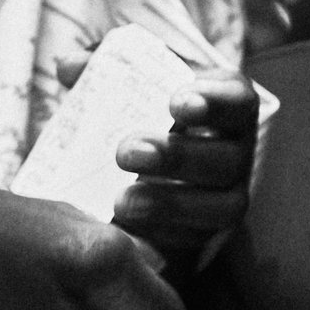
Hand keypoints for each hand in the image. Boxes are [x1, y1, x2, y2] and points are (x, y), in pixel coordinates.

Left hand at [113, 73, 260, 257]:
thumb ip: (104, 70)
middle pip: (227, 158)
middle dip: (178, 156)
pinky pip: (196, 242)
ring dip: (171, 204)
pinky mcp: (209, 236)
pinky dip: (162, 236)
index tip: (176, 102)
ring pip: (221, 207)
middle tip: (126, 152)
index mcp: (227, 108)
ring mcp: (228, 198)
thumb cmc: (142, 115)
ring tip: (122, 201)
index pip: (238, 100)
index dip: (215, 101)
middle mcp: (237, 154)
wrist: (145, 173)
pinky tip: (128, 230)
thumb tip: (71, 67)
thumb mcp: (127, 85)